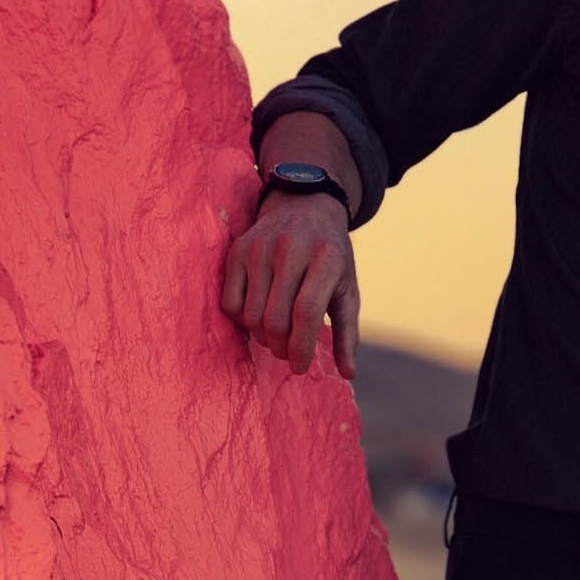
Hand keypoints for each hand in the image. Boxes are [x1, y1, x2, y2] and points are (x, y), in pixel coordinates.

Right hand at [221, 190, 358, 378]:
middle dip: (281, 347)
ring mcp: (260, 247)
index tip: (299, 367)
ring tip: (276, 336)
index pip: (306, 311)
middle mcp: (291, 249)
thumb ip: (347, 332)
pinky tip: (257, 316)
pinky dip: (242, 320)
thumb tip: (349, 374)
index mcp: (326, 259)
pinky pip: (231, 302)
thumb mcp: (347, 289)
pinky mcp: (238, 249)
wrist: (305, 206)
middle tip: (288, 353)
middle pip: (276, 318)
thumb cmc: (330, 256)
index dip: (301, 346)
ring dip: (262, 337)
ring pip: (251, 314)